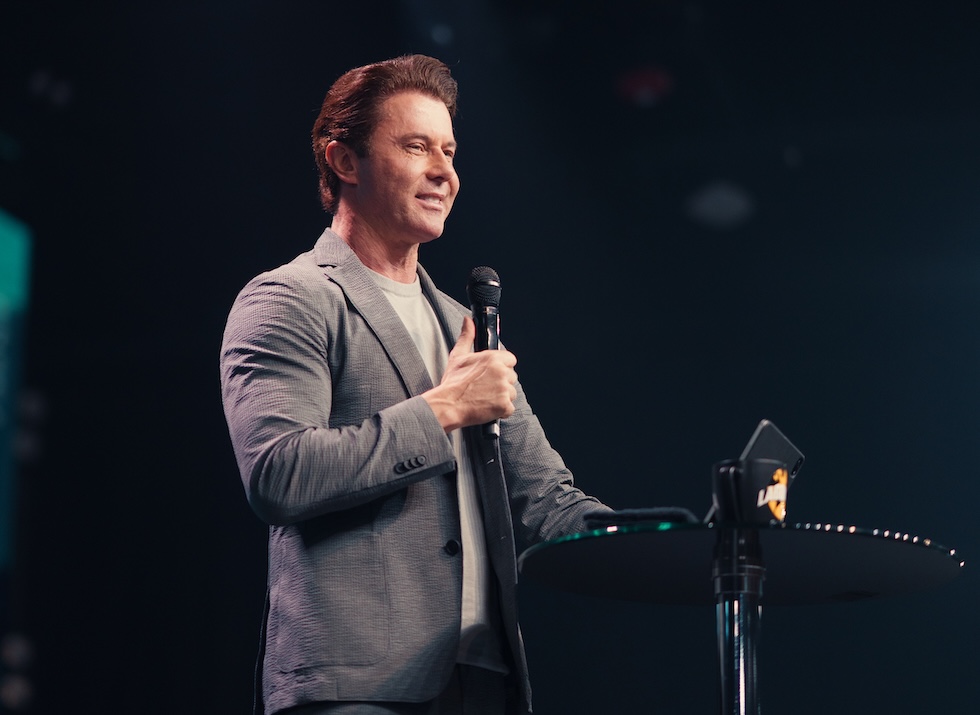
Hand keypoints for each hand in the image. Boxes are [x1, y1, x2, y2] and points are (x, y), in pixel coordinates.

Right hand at [423, 317, 517, 431]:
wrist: (448, 405)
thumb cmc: (452, 383)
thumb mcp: (458, 356)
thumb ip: (467, 336)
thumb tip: (468, 321)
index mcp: (493, 358)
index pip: (510, 360)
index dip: (502, 367)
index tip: (491, 374)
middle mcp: (501, 372)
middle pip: (512, 376)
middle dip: (501, 382)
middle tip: (485, 388)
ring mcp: (504, 389)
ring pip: (512, 392)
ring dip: (502, 397)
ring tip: (484, 398)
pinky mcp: (505, 405)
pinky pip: (509, 408)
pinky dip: (501, 410)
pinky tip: (487, 407)